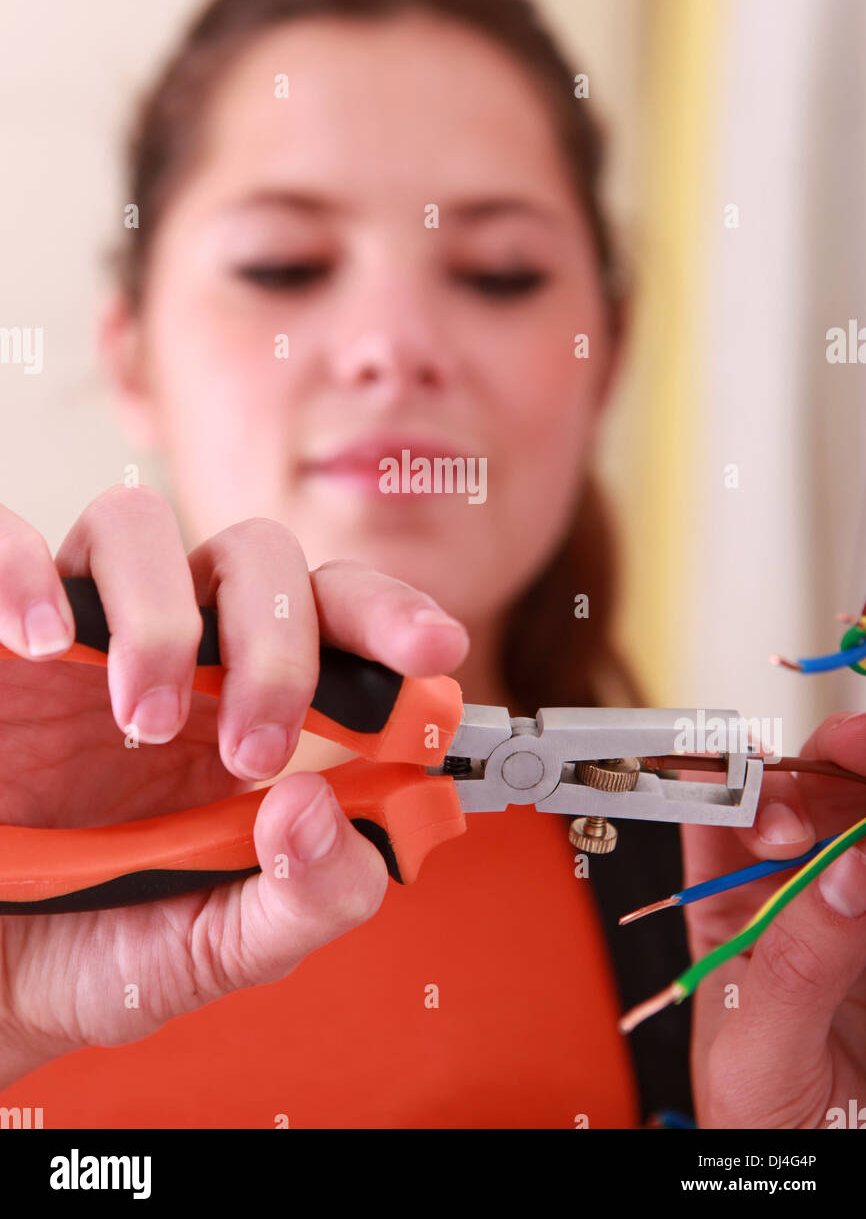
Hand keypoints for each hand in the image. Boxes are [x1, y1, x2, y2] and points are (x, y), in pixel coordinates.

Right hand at [0, 486, 468, 1083]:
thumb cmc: (96, 944)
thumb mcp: (216, 948)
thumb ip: (305, 900)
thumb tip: (325, 805)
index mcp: (242, 706)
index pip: (336, 618)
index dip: (392, 615)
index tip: (437, 650)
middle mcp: (170, 648)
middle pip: (256, 557)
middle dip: (280, 645)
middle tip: (256, 752)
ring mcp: (77, 631)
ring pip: (134, 526)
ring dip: (161, 621)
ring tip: (141, 726)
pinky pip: (7, 541)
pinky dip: (26, 574)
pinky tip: (40, 647)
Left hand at [683, 713, 865, 1127]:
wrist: (826, 1181)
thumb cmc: (764, 1131)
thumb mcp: (758, 1052)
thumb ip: (796, 960)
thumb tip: (843, 868)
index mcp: (727, 911)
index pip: (721, 812)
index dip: (738, 774)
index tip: (766, 768)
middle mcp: (794, 894)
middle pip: (809, 796)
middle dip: (831, 761)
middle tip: (859, 751)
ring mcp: (855, 909)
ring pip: (864, 818)